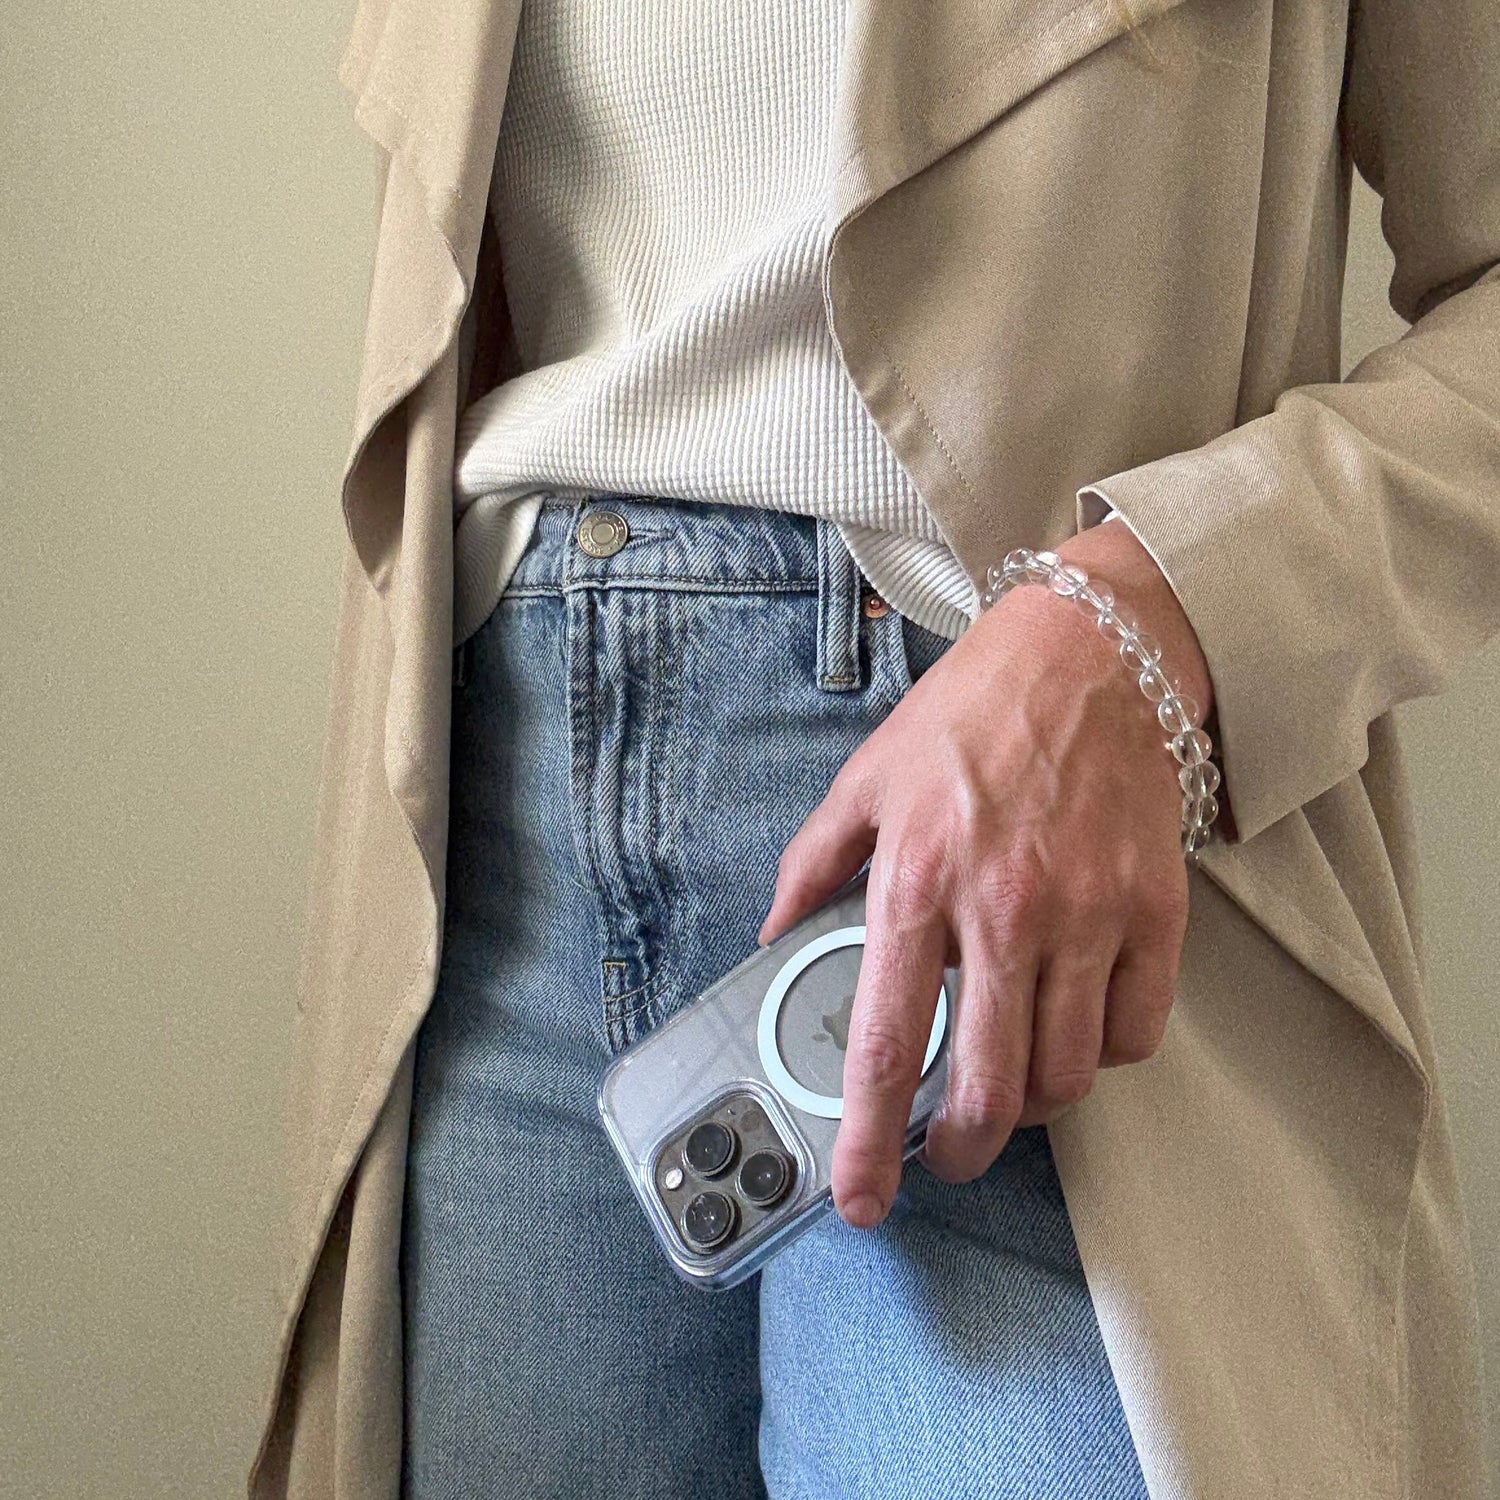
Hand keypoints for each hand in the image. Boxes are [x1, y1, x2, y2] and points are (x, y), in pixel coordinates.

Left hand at [755, 522, 1218, 1229]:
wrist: (1087, 654)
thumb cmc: (967, 717)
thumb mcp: (866, 779)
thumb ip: (814, 864)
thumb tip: (774, 935)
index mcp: (917, 882)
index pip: (887, 1040)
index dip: (869, 1137)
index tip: (862, 1198)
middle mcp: (1004, 911)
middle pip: (989, 1087)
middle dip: (962, 1152)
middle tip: (948, 1157)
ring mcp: (1089, 914)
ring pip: (1068, 1073)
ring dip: (1031, 1105)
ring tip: (1008, 1084)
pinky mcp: (1156, 910)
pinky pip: (1137, 1031)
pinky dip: (1105, 1054)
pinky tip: (1076, 1027)